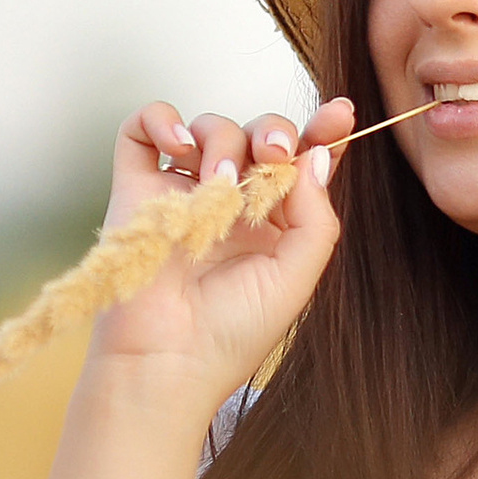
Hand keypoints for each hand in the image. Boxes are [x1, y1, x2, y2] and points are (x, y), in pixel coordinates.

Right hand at [78, 92, 356, 412]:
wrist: (165, 361)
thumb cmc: (231, 333)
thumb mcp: (296, 277)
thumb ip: (315, 215)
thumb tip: (315, 155)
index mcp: (275, 222)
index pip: (302, 162)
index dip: (322, 132)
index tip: (340, 116)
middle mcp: (232, 202)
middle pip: (258, 135)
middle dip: (272, 131)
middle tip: (273, 154)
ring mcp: (184, 191)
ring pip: (209, 127)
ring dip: (222, 139)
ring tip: (219, 180)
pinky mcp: (137, 188)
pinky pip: (143, 130)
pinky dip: (161, 121)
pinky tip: (178, 147)